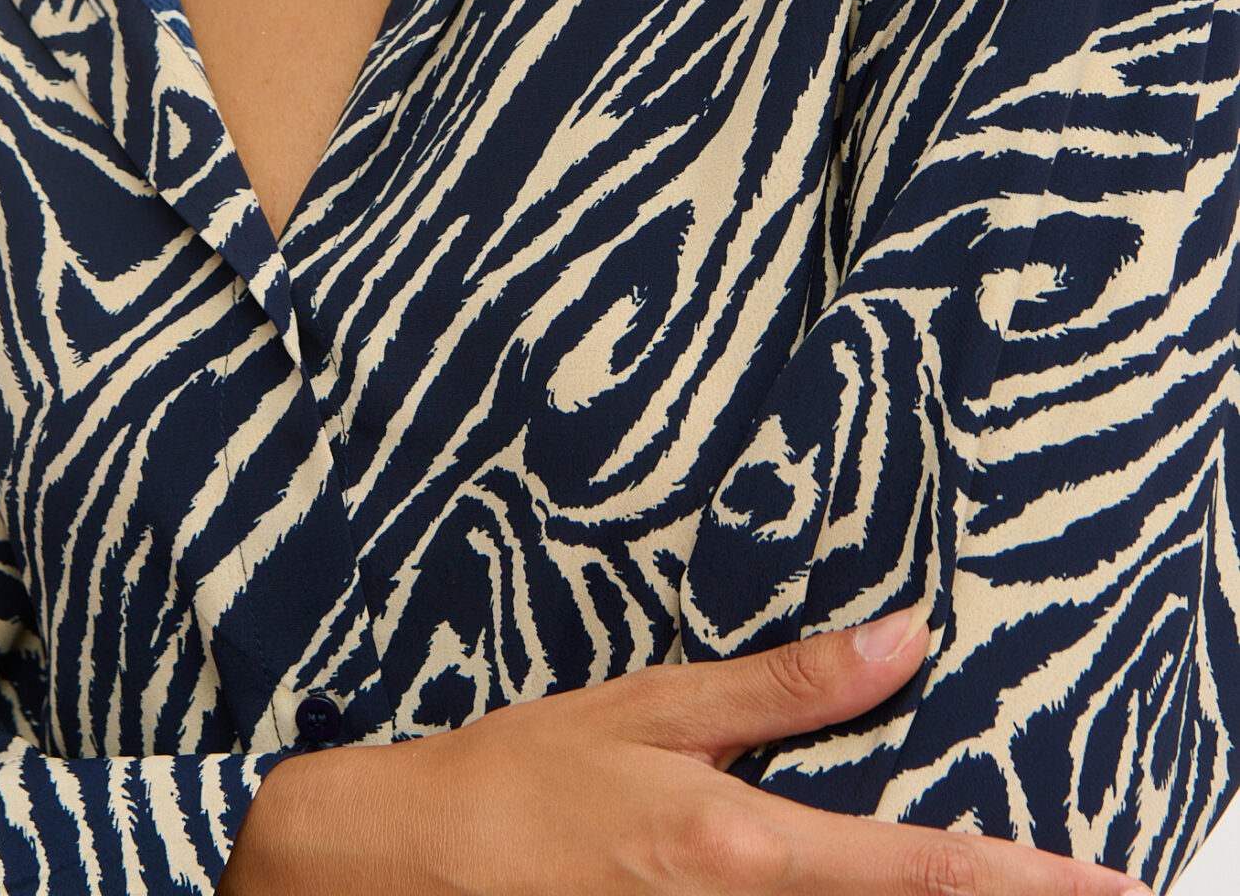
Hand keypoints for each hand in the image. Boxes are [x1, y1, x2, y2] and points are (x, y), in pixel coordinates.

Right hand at [222, 614, 1151, 895]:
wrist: (398, 873)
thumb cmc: (514, 779)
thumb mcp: (646, 709)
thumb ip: (780, 687)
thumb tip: (901, 641)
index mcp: (739, 847)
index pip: (917, 874)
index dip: (1026, 885)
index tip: (1114, 887)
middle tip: (1077, 886)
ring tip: (977, 879)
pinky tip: (857, 890)